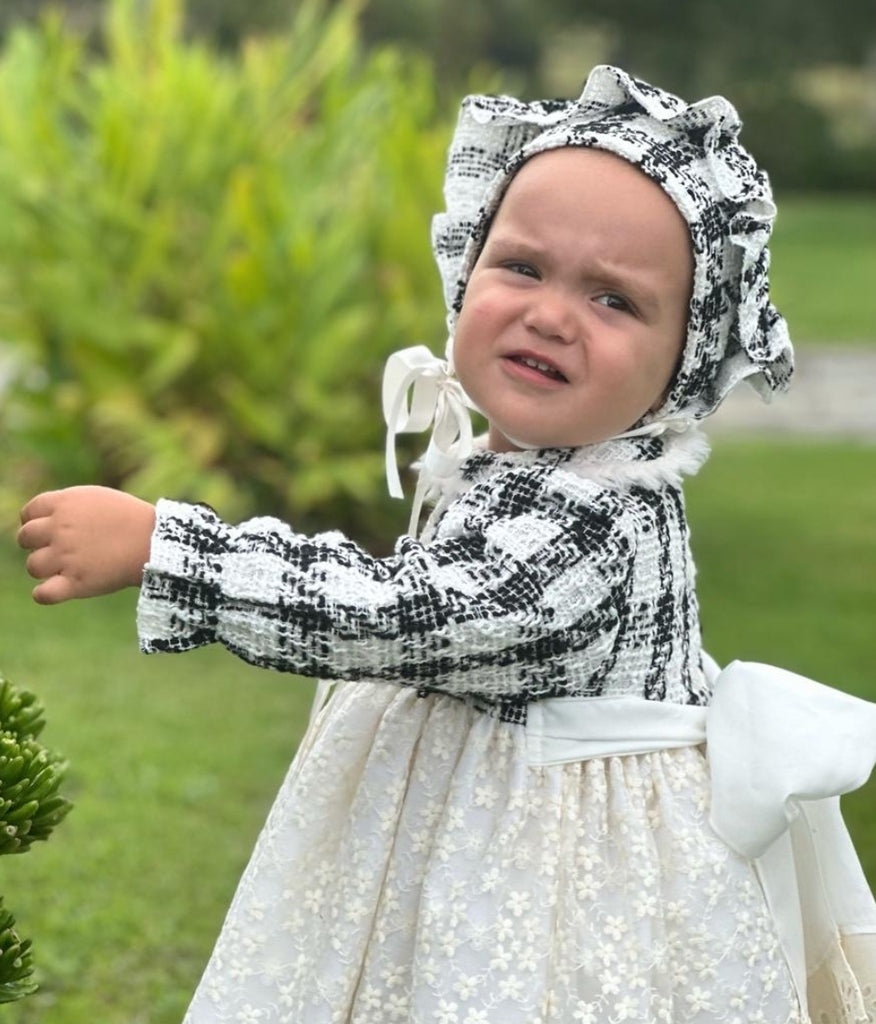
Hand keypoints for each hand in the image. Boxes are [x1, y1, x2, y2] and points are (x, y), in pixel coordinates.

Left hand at [18, 486, 155, 604]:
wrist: (157, 541)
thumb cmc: (131, 518)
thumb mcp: (97, 498)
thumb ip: (67, 507)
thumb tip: (43, 520)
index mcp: (64, 504)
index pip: (28, 513)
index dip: (35, 522)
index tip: (49, 530)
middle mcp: (60, 529)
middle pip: (25, 538)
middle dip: (37, 544)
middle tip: (58, 550)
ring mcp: (66, 557)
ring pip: (33, 566)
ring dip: (45, 569)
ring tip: (65, 568)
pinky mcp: (76, 583)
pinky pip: (43, 594)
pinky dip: (44, 594)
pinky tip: (55, 589)